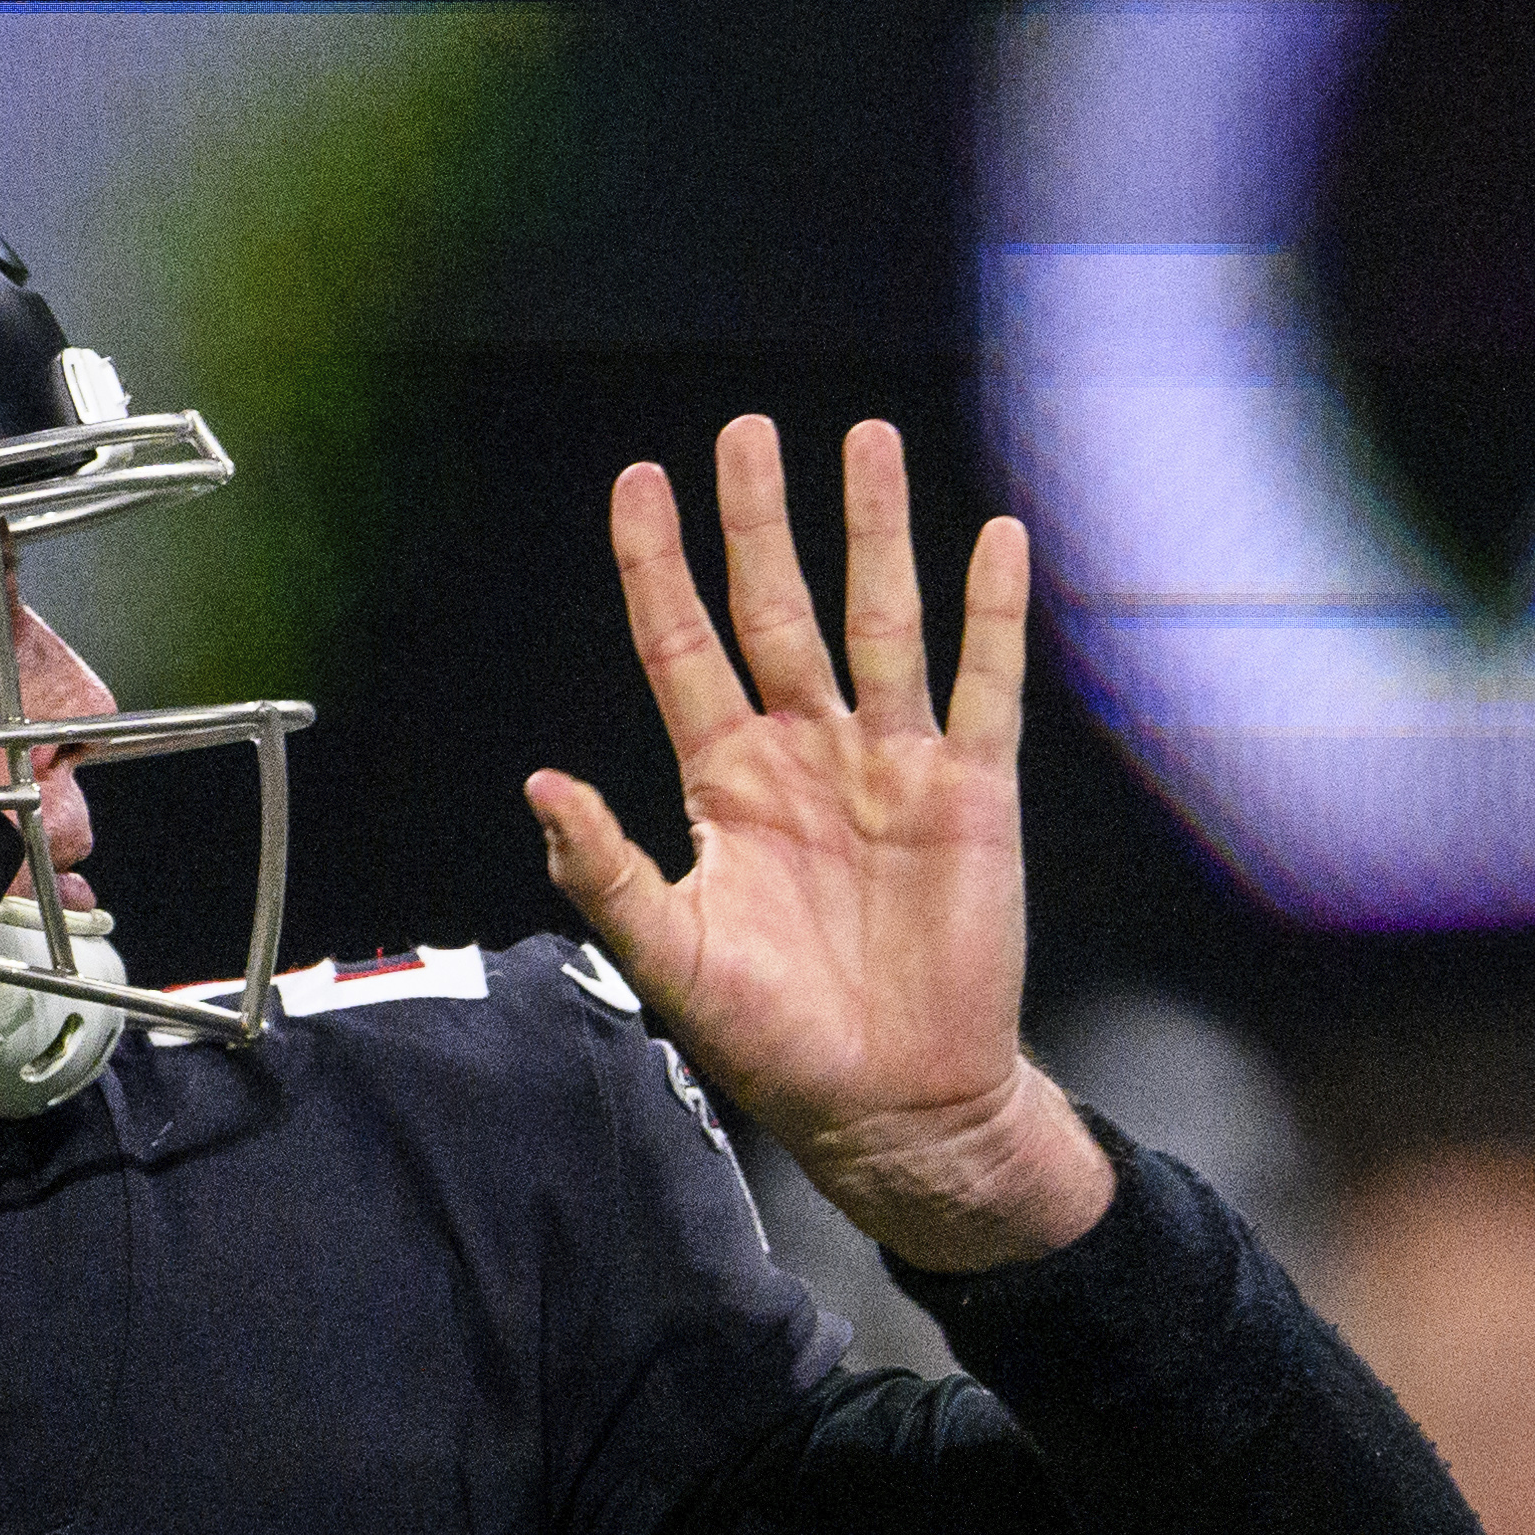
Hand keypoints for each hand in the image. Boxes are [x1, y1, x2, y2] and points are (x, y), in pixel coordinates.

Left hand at [524, 417, 1110, 1273]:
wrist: (890, 1103)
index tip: (638, 482)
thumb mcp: (668, 955)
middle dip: (760, 521)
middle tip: (745, 431)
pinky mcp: (971, 794)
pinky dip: (992, 611)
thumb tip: (541, 784)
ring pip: (879, 622)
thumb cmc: (775, 1041)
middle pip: (776, 610)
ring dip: (873, 532)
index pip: (681, 647)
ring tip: (862, 441)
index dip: (657, 567)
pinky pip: (985, 685)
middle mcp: (804, 757)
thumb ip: (604, 868)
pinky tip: (993, 536)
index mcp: (725, 786)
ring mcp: (889, 767)